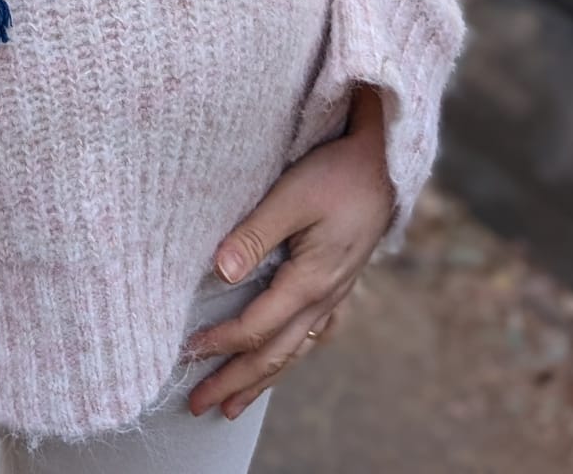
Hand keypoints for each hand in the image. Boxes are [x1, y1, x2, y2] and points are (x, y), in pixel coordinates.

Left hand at [182, 84, 393, 422]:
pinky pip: (312, 336)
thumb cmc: (336, 175)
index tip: (187, 353)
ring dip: (261, 380)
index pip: (256, 327)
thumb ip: (254, 235)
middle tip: (198, 405)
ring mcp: (335, 296)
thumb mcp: (290, 197)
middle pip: (273, 354)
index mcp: (310, 282)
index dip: (220, 344)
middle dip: (235, 382)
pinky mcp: (339, 286)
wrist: (385, 166)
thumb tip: (219, 272)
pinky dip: (290, 356)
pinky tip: (284, 361)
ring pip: (294, 351)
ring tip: (234, 406)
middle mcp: (324, 299)